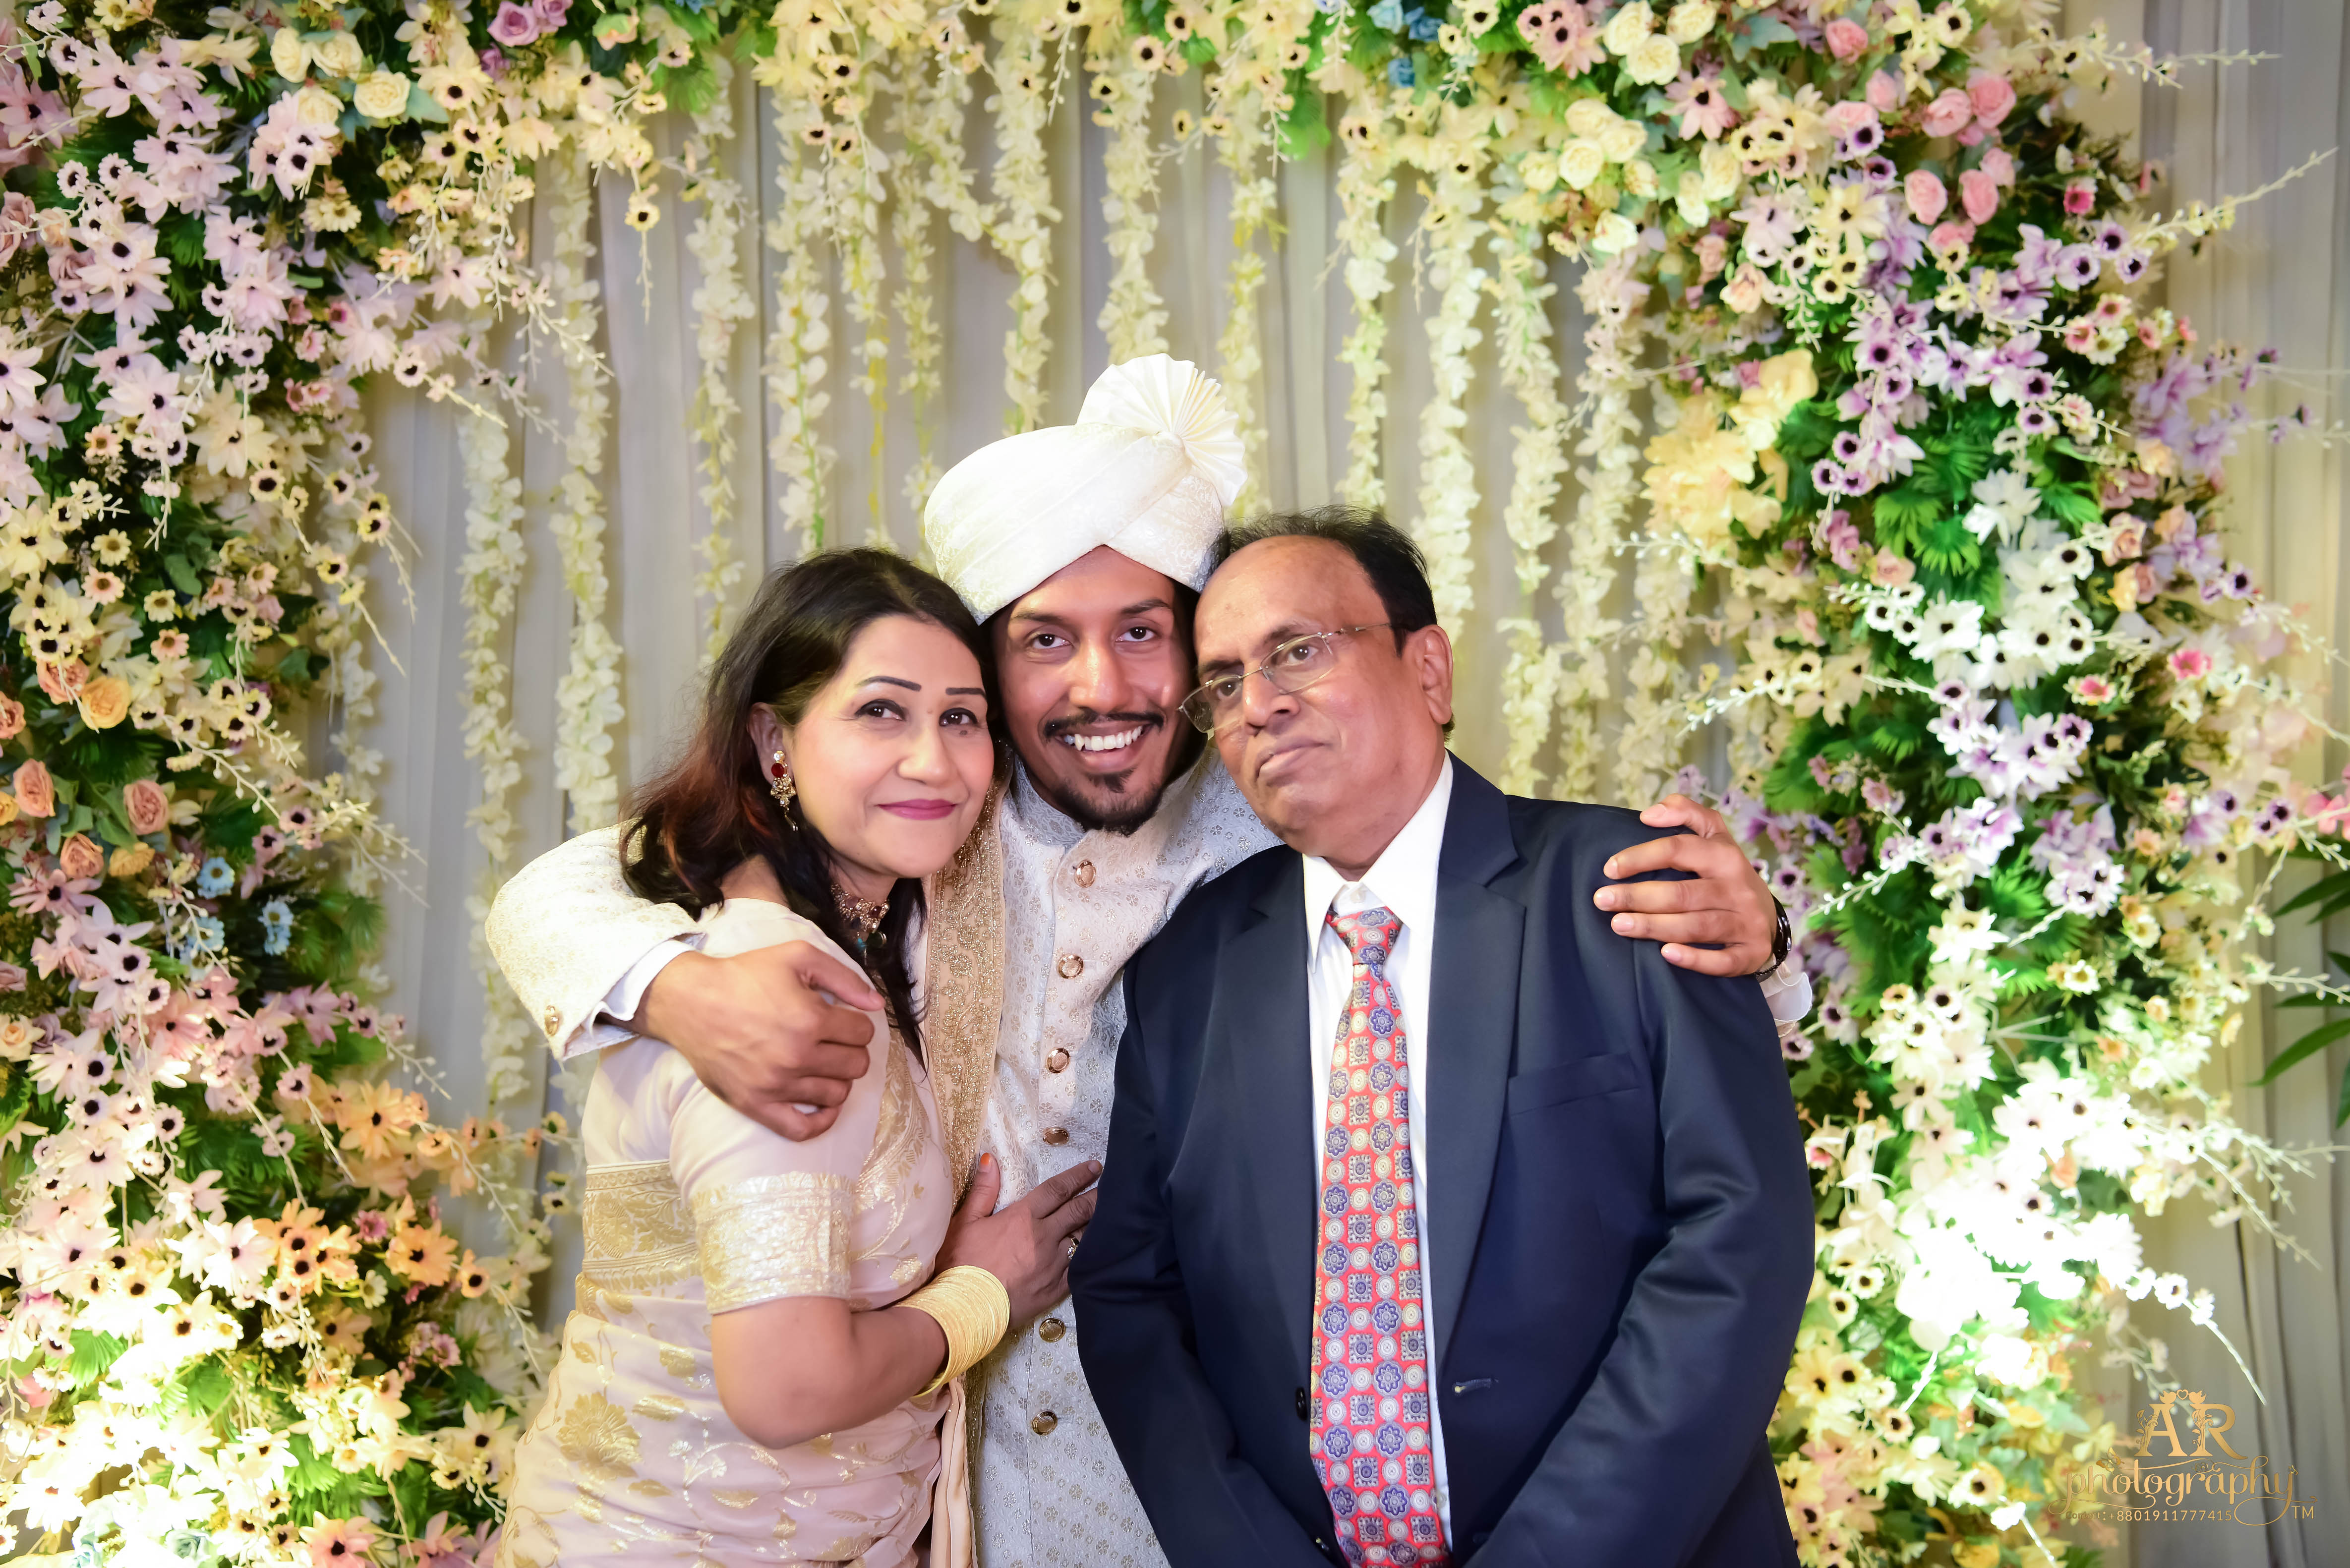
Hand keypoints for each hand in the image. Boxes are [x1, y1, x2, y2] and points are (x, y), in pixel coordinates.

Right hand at [639, 944, 884, 1140]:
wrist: (692, 1002)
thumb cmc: (745, 975)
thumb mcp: (798, 956)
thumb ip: (844, 977)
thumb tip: (877, 1004)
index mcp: (811, 1019)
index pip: (863, 1033)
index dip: (857, 1023)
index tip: (843, 1019)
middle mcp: (797, 1056)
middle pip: (855, 1065)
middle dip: (851, 1049)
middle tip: (834, 1040)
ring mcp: (777, 1085)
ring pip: (836, 1094)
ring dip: (838, 1078)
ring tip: (823, 1063)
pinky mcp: (756, 1105)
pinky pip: (802, 1128)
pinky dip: (821, 1120)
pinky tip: (824, 1105)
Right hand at [935, 1154, 1100, 1323]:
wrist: (965, 1308)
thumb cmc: (961, 1263)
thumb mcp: (966, 1221)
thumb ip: (983, 1189)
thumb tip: (990, 1159)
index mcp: (1023, 1217)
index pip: (1057, 1190)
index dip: (1078, 1176)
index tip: (1094, 1167)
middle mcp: (1044, 1236)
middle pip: (1078, 1211)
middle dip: (1096, 1197)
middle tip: (1110, 1187)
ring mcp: (1053, 1263)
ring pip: (1084, 1238)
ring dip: (1096, 1225)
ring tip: (1110, 1216)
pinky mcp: (1056, 1288)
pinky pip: (1080, 1267)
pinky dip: (1091, 1256)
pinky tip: (1099, 1251)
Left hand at [1593, 793, 1780, 976]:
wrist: (1767, 921)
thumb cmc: (1726, 875)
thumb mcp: (1714, 836)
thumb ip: (1686, 813)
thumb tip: (1649, 814)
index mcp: (1725, 856)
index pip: (1678, 849)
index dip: (1641, 857)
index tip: (1610, 868)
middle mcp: (1737, 888)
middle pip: (1681, 893)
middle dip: (1637, 897)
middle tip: (1602, 900)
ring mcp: (1746, 923)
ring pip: (1696, 926)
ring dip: (1654, 926)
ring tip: (1618, 925)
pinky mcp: (1750, 954)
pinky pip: (1722, 960)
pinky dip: (1694, 959)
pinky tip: (1666, 954)